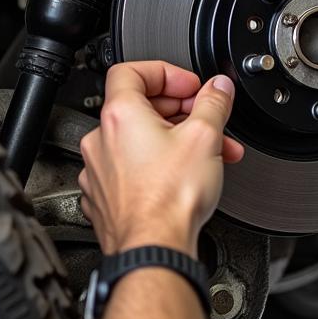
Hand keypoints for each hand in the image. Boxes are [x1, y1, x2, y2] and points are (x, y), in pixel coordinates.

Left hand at [78, 61, 244, 256]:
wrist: (154, 247)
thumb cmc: (170, 198)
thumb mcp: (206, 136)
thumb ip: (213, 103)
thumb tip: (218, 87)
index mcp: (121, 116)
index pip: (132, 71)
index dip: (166, 73)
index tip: (189, 87)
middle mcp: (102, 140)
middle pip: (139, 107)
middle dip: (180, 110)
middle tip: (206, 118)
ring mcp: (99, 170)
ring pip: (139, 141)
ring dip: (174, 139)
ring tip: (208, 152)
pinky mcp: (104, 196)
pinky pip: (131, 168)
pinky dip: (156, 165)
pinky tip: (182, 175)